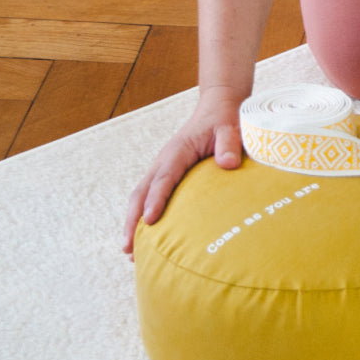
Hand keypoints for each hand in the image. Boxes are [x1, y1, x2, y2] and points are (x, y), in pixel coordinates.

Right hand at [122, 88, 244, 256]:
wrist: (218, 106)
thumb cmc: (225, 118)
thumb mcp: (230, 127)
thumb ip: (229, 143)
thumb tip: (228, 164)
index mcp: (178, 150)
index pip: (164, 178)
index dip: (155, 199)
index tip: (150, 220)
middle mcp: (164, 160)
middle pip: (142, 192)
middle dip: (133, 220)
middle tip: (129, 248)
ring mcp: (162, 167)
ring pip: (141, 196)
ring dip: (132, 222)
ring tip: (129, 253)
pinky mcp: (167, 174)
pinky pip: (149, 195)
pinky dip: (142, 215)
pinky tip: (144, 238)